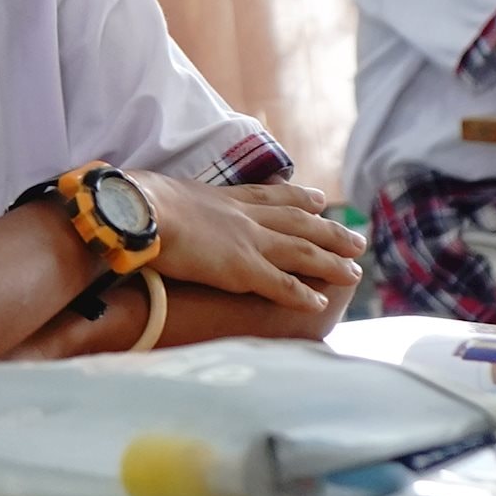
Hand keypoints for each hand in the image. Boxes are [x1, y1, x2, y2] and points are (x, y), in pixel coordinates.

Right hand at [139, 172, 364, 312]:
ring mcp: (247, 242)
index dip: (298, 197)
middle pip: (298, 223)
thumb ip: (169, 203)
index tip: (319, 199)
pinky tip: (320, 302)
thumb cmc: (139, 202)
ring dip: (330, 262)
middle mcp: (244, 217)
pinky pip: (280, 284)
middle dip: (329, 232)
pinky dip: (301, 294)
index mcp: (224, 198)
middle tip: (356, 239)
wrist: (140, 208)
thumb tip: (149, 204)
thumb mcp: (161, 193)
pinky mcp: (242, 269)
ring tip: (354, 274)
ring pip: (300, 252)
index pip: (270, 196)